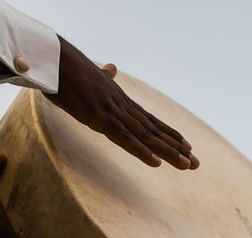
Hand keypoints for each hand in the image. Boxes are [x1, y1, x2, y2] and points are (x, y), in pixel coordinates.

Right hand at [48, 41, 198, 169]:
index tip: (187, 145)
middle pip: (154, 131)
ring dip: (167, 152)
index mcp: (120, 102)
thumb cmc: (68, 68)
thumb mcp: (90, 76)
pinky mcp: (100, 118)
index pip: (150, 121)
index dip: (169, 134)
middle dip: (175, 148)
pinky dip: (140, 150)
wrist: (55, 58)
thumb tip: (111, 68)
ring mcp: (113, 113)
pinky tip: (156, 162)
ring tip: (187, 165)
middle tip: (196, 164)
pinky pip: (124, 138)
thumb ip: (104, 76)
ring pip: (146, 137)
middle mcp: (122, 108)